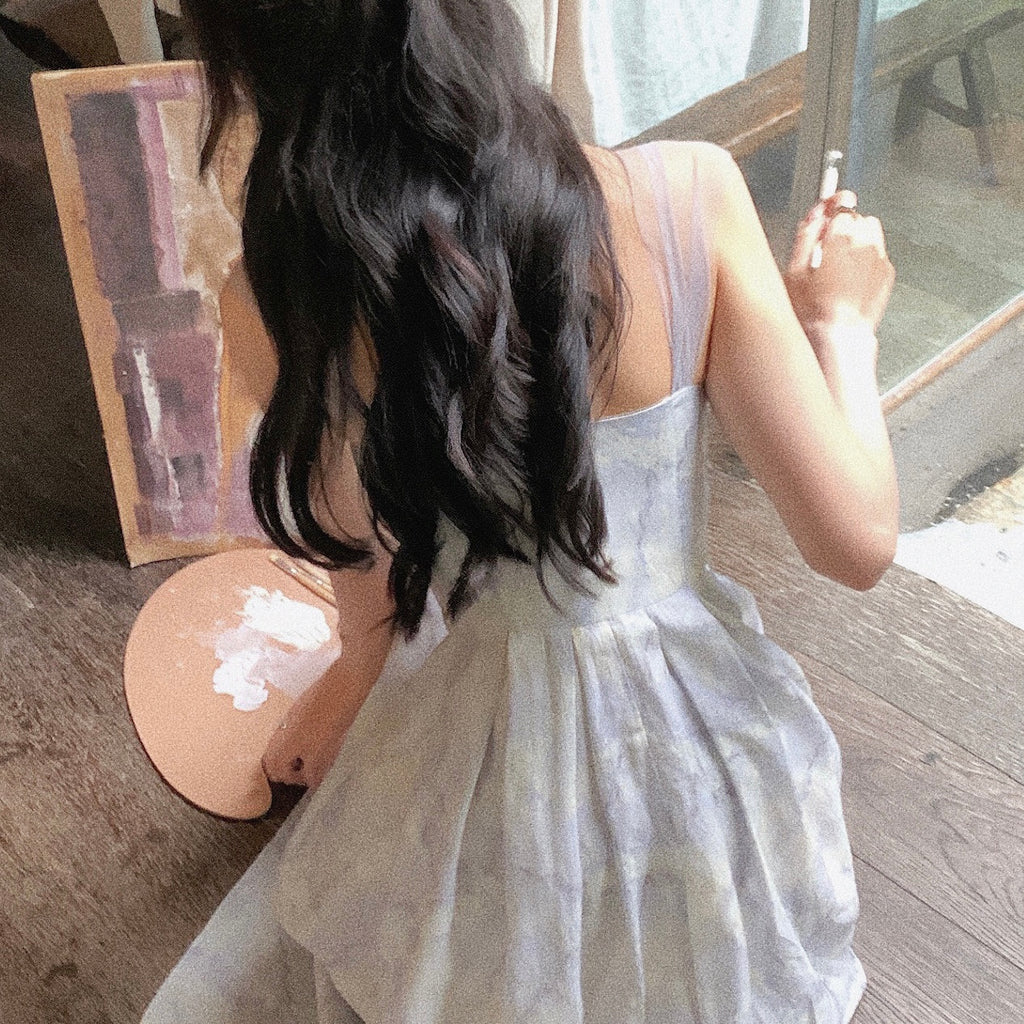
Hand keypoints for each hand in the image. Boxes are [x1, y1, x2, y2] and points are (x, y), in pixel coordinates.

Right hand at [784, 191, 894, 336]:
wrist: (837, 337)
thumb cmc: (812, 311)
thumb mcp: (793, 271)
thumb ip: (805, 235)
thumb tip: (816, 216)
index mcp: (841, 236)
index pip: (841, 205)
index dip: (831, 208)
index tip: (829, 207)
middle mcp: (866, 242)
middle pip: (857, 218)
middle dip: (843, 228)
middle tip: (825, 249)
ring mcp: (880, 258)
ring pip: (871, 233)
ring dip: (858, 240)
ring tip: (839, 265)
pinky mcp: (887, 274)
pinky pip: (878, 254)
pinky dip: (866, 260)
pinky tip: (851, 280)